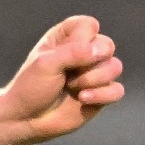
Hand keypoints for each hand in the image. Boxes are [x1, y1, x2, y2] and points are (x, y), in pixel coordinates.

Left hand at [1, 15, 124, 140]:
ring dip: (93, 80)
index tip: (66, 51)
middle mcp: (83, 53)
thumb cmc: (30, 87)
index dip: (82, 38)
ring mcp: (93, 74)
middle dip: (90, 63)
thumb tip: (102, 50)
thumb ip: (73, 52)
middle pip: (107, 45)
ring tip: (72, 88)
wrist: (26, 119)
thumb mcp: (46, 64)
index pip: (88, 25)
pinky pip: (117, 90)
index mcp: (65, 38)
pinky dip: (102, 95)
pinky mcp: (100, 94)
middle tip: (68, 74)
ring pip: (115, 67)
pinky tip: (83, 99)